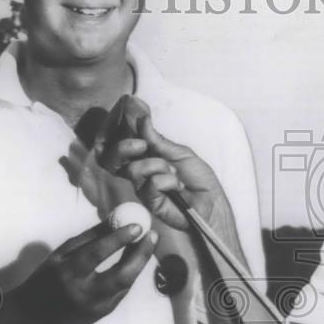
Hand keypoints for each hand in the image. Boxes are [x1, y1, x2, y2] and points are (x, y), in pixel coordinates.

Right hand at [10, 221, 156, 323]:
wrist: (35, 315)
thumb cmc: (49, 276)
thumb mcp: (62, 253)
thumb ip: (90, 237)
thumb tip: (116, 218)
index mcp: (68, 274)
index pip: (96, 254)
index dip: (119, 239)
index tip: (137, 225)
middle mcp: (83, 294)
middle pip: (121, 275)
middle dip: (141, 254)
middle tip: (152, 235)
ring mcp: (95, 308)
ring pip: (126, 284)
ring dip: (139, 262)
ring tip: (146, 243)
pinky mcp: (103, 314)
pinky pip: (122, 291)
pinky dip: (129, 274)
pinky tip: (134, 261)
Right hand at [106, 115, 232, 232]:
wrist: (211, 201)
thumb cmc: (198, 179)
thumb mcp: (180, 153)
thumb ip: (159, 141)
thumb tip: (142, 121)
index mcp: (145, 158)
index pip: (121, 147)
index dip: (120, 134)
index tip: (134, 120)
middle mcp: (140, 173)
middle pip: (111, 160)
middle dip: (124, 147)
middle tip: (143, 145)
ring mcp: (142, 188)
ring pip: (134, 169)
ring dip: (159, 166)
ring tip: (175, 174)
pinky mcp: (150, 202)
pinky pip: (152, 183)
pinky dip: (169, 181)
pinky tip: (178, 187)